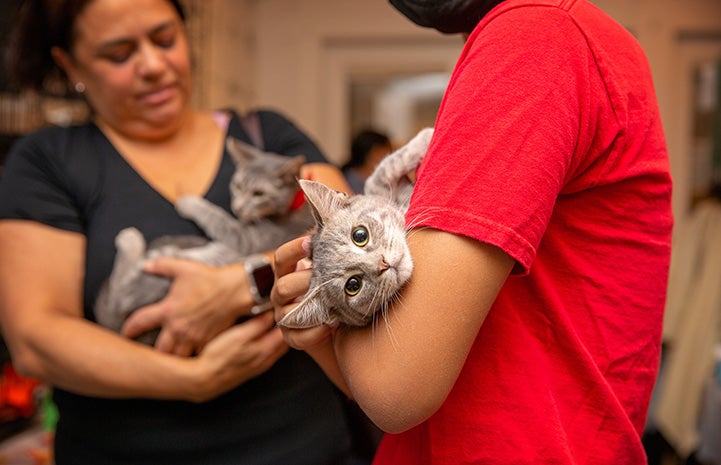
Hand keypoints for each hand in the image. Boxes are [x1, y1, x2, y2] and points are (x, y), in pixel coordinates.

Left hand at [121, 257, 247, 355]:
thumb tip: (145, 265)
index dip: (129, 330)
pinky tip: (189, 356)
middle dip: (152, 354)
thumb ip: (162, 265)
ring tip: (167, 360)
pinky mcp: (208, 341)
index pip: (139, 323)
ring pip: (177, 357)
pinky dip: (191, 356)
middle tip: (147, 354)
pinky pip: (196, 355)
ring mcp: (194, 336)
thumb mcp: (184, 267)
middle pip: (158, 350)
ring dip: (172, 358)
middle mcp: (178, 327)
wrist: (236, 290)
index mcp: (168, 310)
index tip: (125, 333)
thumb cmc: (210, 279)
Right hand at [189, 311, 287, 401]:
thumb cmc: (219, 356)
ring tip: (271, 324)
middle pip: (283, 342)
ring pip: (275, 349)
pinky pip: (267, 355)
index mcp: (265, 350)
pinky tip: (260, 338)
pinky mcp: (251, 370)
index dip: (285, 319)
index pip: (284, 332)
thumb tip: (272, 314)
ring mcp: (259, 366)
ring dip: (276, 337)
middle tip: (279, 316)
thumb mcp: (238, 335)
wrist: (204, 379)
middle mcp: (265, 360)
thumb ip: (258, 325)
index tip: (282, 310)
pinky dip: (269, 345)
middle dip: (283, 328)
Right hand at [272, 236, 334, 349]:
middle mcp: (282, 294)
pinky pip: (298, 337)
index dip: (294, 249)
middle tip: (326, 277)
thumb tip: (346, 211)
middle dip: (303, 281)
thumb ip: (333, 244)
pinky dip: (315, 332)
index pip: (282, 258)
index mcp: (289, 272)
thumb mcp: (331, 266)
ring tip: (332, 302)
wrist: (341, 325)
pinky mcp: (292, 338)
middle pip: (283, 286)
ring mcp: (285, 316)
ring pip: (287, 312)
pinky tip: (333, 324)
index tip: (311, 242)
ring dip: (310, 306)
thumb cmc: (335, 288)